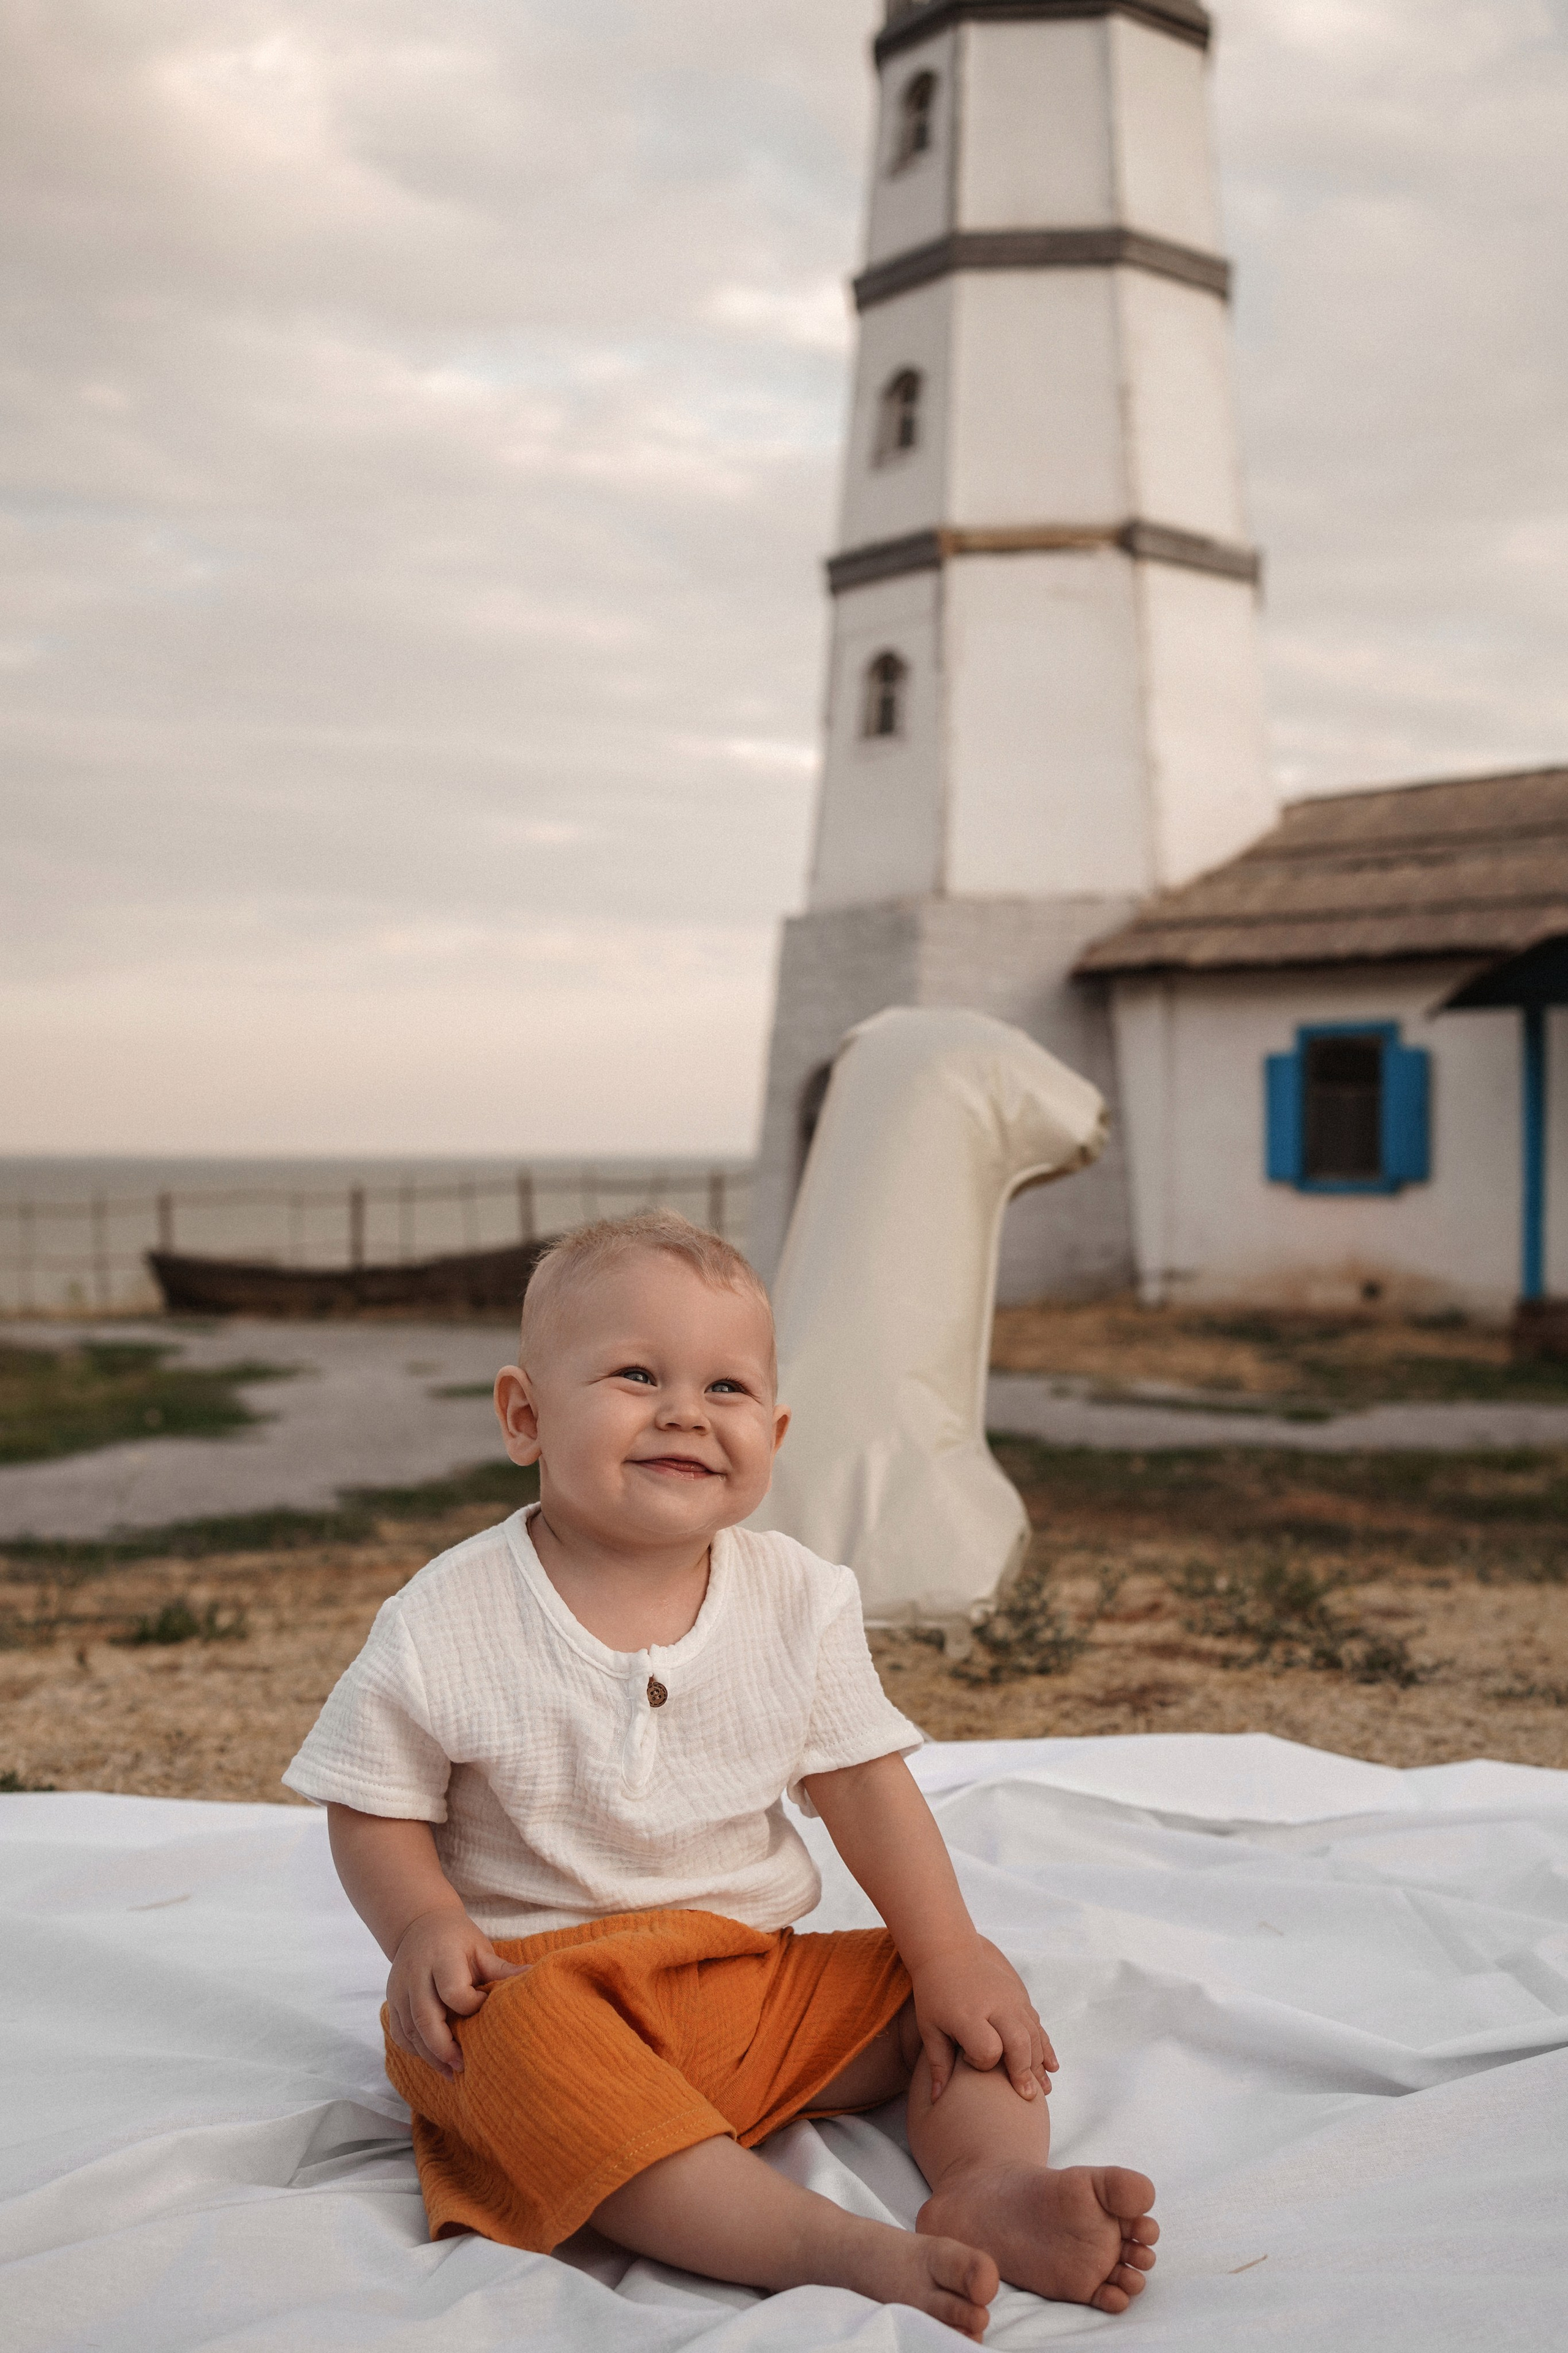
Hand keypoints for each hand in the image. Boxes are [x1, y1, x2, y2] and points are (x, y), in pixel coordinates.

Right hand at [385, 1904, 525, 2077]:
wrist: (421, 1924)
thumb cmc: (458, 1939)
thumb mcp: (480, 1948)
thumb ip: (502, 1969)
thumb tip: (536, 1976)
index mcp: (441, 1957)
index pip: (453, 1991)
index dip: (471, 2006)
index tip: (485, 2008)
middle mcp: (415, 1974)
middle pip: (425, 2018)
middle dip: (444, 2047)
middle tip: (464, 2066)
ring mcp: (399, 1989)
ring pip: (410, 2031)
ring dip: (430, 2056)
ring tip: (452, 2072)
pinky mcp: (392, 2000)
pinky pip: (399, 2033)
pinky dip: (415, 2050)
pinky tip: (434, 2060)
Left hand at [909, 1935, 1057, 2103]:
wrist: (949, 1951)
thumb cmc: (934, 1992)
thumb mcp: (930, 2027)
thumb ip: (937, 2062)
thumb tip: (937, 2100)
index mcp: (969, 2014)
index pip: (986, 2050)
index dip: (981, 2062)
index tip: (969, 2061)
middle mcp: (995, 2006)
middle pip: (1018, 2043)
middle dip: (1023, 2071)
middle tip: (1027, 2096)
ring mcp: (1011, 1999)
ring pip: (1033, 2035)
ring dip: (1039, 2063)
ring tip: (1042, 2089)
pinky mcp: (1020, 1997)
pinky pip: (1037, 2024)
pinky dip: (1045, 2046)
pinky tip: (1051, 2066)